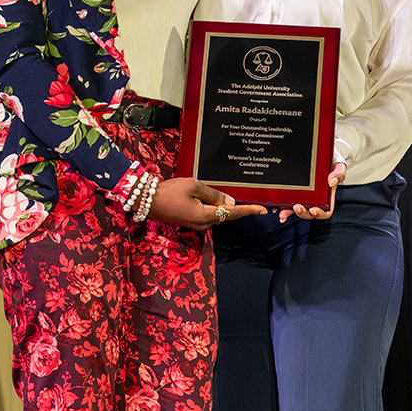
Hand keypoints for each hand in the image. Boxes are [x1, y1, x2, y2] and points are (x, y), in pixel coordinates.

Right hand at [147, 177, 267, 229]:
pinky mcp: (190, 221)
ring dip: (226, 207)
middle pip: (226, 215)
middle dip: (240, 209)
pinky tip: (218, 199)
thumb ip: (213, 194)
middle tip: (255, 202)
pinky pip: (208, 214)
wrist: (147, 200)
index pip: (232, 213)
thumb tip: (230, 202)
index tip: (264, 210)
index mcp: (205, 216)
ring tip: (239, 199)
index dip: (249, 210)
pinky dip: (215, 207)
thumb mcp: (194, 186)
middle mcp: (203, 223)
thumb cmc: (169, 191)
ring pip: (216, 214)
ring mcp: (196, 224)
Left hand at [279, 162, 346, 222]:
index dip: (320, 214)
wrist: (319, 151)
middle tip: (297, 207)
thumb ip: (339, 173)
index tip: (314, 210)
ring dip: (289, 212)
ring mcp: (303, 196)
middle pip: (309, 213)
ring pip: (296, 209)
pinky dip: (281, 204)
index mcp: (327, 196)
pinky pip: (287, 200)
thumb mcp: (338, 165)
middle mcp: (315, 199)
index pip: (325, 211)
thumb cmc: (330, 161)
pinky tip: (276, 206)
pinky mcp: (293, 190)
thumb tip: (331, 182)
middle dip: (302, 213)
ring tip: (282, 212)